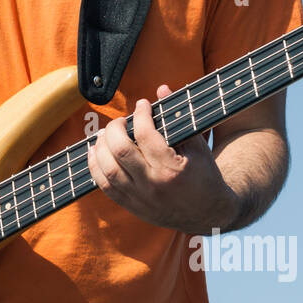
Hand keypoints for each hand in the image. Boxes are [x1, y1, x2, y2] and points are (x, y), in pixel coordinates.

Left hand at [87, 84, 240, 233]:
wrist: (207, 214)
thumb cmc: (205, 177)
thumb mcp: (198, 147)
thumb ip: (179, 118)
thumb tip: (161, 88)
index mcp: (172, 169)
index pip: (146, 134)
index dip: (141, 114)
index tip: (142, 105)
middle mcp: (153, 185)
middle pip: (120, 151)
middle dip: (116, 128)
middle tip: (122, 121)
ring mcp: (140, 198)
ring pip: (108, 169)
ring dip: (101, 146)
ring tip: (106, 134)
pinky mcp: (132, 206)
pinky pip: (105, 186)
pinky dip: (95, 167)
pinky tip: (95, 152)